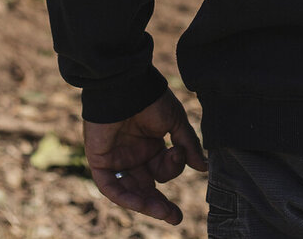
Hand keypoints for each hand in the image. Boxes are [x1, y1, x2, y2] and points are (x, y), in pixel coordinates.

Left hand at [83, 89, 207, 224]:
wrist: (126, 85)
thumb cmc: (150, 97)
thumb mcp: (175, 121)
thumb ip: (187, 145)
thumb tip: (203, 167)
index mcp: (149, 143)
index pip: (162, 167)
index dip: (173, 167)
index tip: (178, 152)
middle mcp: (133, 153)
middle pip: (146, 186)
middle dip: (160, 203)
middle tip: (175, 217)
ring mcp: (116, 158)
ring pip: (130, 190)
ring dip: (146, 204)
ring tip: (165, 213)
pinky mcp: (99, 160)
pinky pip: (111, 186)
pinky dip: (125, 197)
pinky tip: (141, 203)